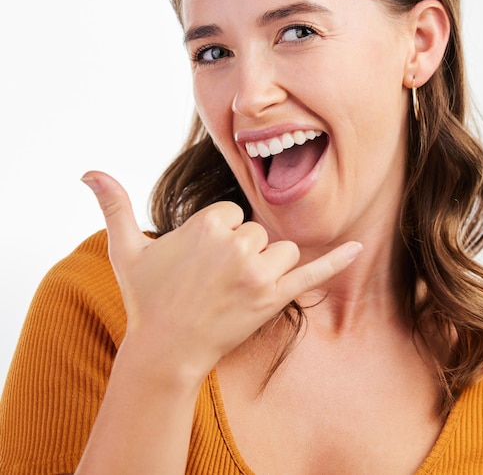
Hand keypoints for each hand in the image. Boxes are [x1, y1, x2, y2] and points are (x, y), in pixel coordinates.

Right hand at [81, 171, 361, 383]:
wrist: (166, 349)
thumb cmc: (146, 297)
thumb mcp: (125, 248)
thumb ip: (112, 204)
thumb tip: (87, 170)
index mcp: (208, 222)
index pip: (231, 213)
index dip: (215, 236)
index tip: (198, 262)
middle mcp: (236, 243)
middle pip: (256, 231)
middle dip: (238, 251)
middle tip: (212, 280)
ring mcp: (258, 271)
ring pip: (280, 248)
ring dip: (264, 265)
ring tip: (234, 289)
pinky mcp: (275, 296)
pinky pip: (312, 271)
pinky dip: (336, 260)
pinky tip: (358, 248)